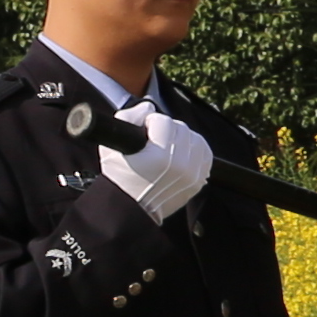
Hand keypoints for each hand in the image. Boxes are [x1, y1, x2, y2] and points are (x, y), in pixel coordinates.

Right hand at [101, 104, 220, 219]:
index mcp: (160, 157)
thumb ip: (129, 117)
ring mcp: (192, 175)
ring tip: (168, 146)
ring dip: (181, 138)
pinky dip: (195, 149)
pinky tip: (182, 152)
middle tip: (153, 140)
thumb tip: (149, 107)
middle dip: (166, 129)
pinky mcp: (198, 182)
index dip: (149, 123)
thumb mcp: (112, 146)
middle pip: (180, 127)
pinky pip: (205, 154)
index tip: (142, 132)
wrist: (130, 210)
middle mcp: (180, 166)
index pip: (162, 121)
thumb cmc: (119, 176)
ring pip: (194, 138)